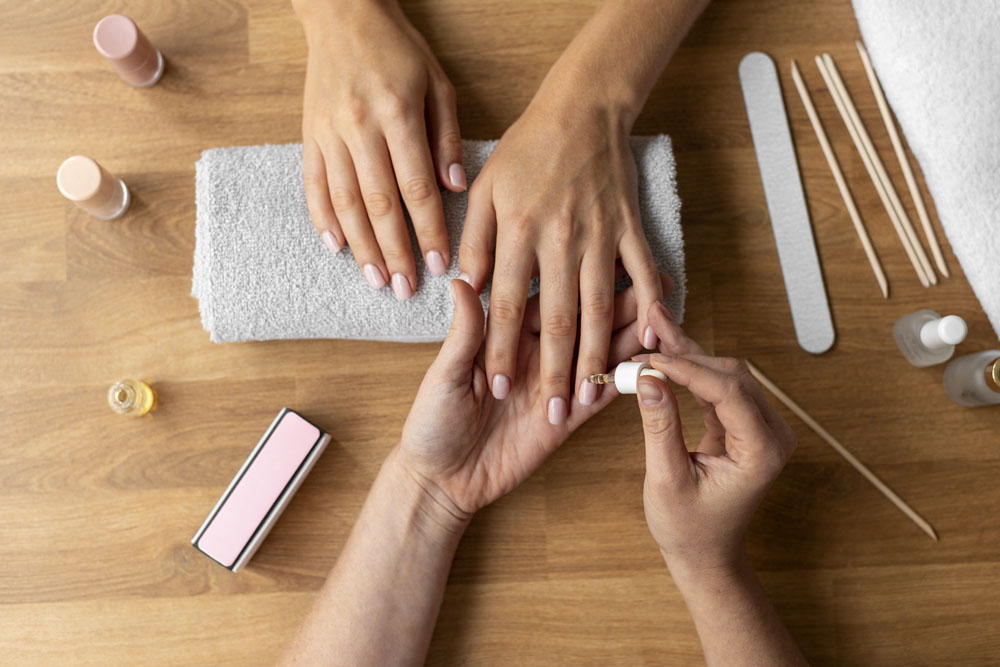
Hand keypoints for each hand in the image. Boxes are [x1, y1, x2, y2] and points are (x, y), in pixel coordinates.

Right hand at [295, 0, 464, 298]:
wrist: (343, 16)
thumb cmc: (399, 52)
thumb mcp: (438, 85)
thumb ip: (446, 138)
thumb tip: (456, 188)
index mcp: (398, 115)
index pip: (416, 187)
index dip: (427, 230)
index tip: (438, 264)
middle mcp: (360, 128)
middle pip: (379, 204)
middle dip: (394, 251)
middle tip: (405, 289)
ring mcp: (329, 134)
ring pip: (345, 202)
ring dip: (361, 247)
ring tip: (375, 280)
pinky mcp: (309, 136)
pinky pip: (313, 185)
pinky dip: (323, 219)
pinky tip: (335, 248)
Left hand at [394, 278, 668, 518]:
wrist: (440, 479)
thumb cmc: (432, 420)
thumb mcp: (444, 374)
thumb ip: (466, 333)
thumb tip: (463, 281)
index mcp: (509, 335)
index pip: (551, 301)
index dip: (579, 281)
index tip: (607, 257)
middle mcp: (538, 354)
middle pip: (586, 323)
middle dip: (621, 305)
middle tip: (658, 285)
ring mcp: (555, 385)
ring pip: (602, 356)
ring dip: (632, 339)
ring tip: (666, 320)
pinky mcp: (566, 421)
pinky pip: (600, 398)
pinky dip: (623, 383)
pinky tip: (652, 366)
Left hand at [458, 94, 663, 423]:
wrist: (580, 107)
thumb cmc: (526, 149)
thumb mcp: (483, 190)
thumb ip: (474, 241)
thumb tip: (464, 287)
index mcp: (518, 234)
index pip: (507, 307)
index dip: (500, 351)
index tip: (494, 390)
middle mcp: (560, 242)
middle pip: (556, 320)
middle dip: (552, 371)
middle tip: (549, 413)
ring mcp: (600, 238)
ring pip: (599, 309)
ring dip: (596, 356)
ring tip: (592, 395)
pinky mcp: (630, 231)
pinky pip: (643, 275)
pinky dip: (653, 306)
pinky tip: (657, 338)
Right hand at [635, 302, 796, 571]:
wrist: (705, 553)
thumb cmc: (690, 528)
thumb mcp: (667, 480)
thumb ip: (660, 428)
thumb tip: (648, 380)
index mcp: (762, 451)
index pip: (729, 392)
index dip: (689, 369)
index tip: (651, 358)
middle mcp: (770, 434)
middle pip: (731, 374)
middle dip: (686, 354)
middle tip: (646, 337)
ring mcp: (759, 427)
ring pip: (724, 373)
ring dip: (686, 355)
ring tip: (651, 332)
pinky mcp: (743, 423)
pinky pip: (717, 385)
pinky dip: (689, 370)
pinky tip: (662, 354)